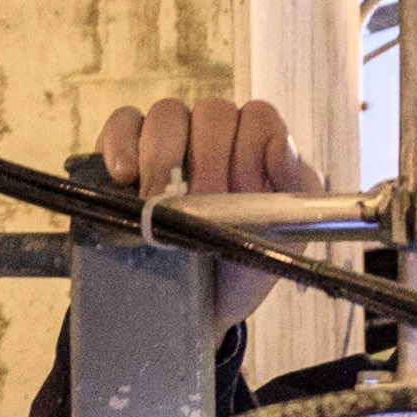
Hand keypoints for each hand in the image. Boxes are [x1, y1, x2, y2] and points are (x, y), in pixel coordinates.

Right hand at [99, 95, 320, 330]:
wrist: (197, 304)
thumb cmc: (241, 268)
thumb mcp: (280, 241)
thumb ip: (294, 192)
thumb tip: (282, 146)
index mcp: (257, 146)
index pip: (259, 117)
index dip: (252, 149)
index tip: (243, 191)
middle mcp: (214, 131)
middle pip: (213, 111)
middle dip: (209, 159)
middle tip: (197, 205)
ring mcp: (169, 134)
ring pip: (168, 113)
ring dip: (163, 155)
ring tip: (155, 200)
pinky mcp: (125, 145)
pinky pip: (123, 123)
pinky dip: (122, 144)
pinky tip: (124, 176)